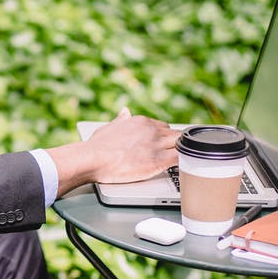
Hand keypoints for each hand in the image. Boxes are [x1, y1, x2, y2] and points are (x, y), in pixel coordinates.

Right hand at [48, 108, 179, 197]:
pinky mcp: (159, 161)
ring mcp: (157, 145)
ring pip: (180, 145)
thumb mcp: (108, 127)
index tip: (161, 144)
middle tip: (172, 153)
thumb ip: (120, 119)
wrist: (94, 159)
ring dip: (180, 152)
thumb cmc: (97, 146)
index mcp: (141, 121)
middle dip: (174, 143)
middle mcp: (152, 131)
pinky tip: (182, 166)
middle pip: (174, 134)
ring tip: (179, 160)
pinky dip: (183, 162)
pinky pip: (180, 158)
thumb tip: (124, 111)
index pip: (162, 126)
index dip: (163, 136)